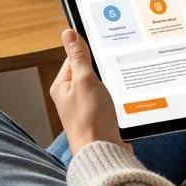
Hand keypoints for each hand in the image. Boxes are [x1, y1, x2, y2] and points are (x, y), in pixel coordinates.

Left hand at [50, 29, 130, 155]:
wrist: (104, 152)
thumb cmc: (90, 118)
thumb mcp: (85, 80)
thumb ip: (78, 56)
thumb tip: (68, 33)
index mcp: (61, 86)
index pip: (73, 58)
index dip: (89, 53)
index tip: (104, 49)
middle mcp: (70, 97)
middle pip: (88, 72)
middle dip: (103, 70)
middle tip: (115, 69)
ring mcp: (84, 109)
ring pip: (100, 87)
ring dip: (111, 85)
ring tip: (120, 85)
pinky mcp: (98, 119)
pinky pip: (107, 101)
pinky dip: (116, 98)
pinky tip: (124, 99)